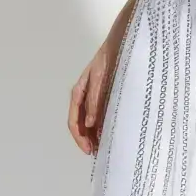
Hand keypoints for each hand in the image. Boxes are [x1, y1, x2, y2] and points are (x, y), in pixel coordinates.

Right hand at [68, 34, 123, 155]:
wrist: (122, 43)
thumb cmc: (109, 58)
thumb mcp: (100, 78)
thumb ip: (95, 100)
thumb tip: (91, 124)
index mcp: (79, 93)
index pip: (74, 121)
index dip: (80, 138)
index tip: (89, 150)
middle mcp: (84, 97)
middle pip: (81, 124)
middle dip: (87, 140)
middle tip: (98, 153)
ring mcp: (94, 97)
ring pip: (90, 122)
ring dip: (95, 135)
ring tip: (104, 148)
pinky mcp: (104, 96)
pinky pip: (100, 115)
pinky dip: (103, 126)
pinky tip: (110, 133)